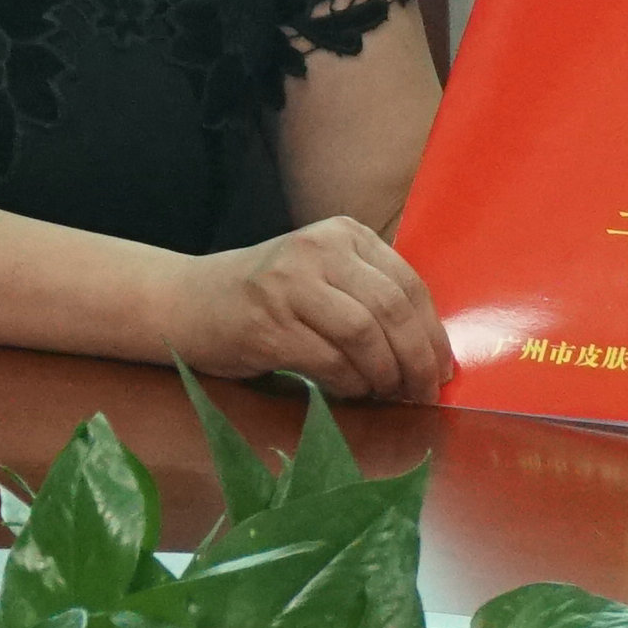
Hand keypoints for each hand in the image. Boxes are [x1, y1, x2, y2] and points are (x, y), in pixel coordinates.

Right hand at [178, 218, 447, 401]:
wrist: (187, 302)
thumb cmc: (265, 298)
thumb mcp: (323, 276)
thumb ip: (370, 295)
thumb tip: (429, 350)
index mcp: (342, 233)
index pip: (408, 284)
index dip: (432, 333)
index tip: (440, 369)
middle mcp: (317, 248)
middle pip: (391, 309)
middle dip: (416, 359)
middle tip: (422, 392)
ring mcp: (290, 283)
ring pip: (365, 334)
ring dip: (385, 374)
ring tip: (387, 394)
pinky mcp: (269, 322)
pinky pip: (330, 361)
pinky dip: (350, 383)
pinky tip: (350, 390)